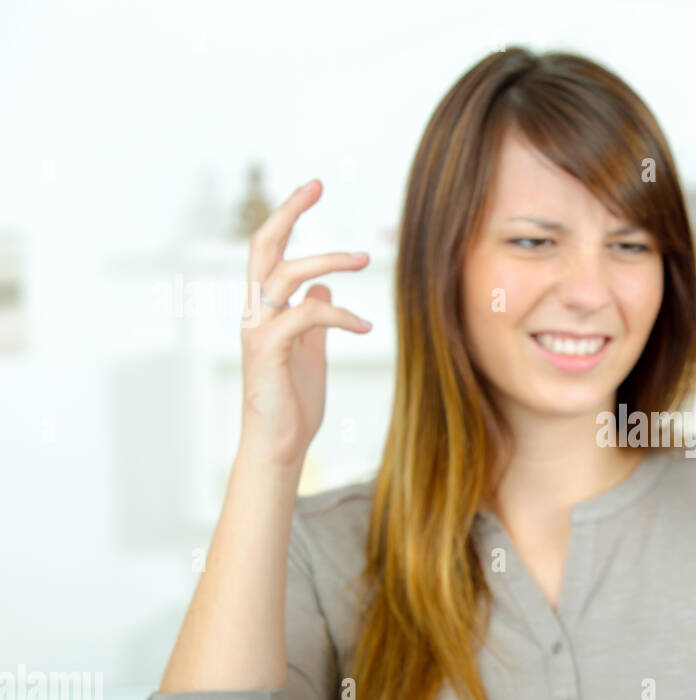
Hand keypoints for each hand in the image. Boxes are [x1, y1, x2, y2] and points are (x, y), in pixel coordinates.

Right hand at [238, 179, 372, 469]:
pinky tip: (365, 327)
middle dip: (288, 211)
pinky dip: (340, 315)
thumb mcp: (309, 350)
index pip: (269, 248)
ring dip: (327, 260)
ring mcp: (258, 330)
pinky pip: (306, 316)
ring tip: (365, 258)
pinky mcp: (268, 352)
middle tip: (317, 184)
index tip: (312, 187)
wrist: (279, 445)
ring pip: (286, 275)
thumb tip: (323, 287)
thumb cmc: (293, 401)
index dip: (288, 215)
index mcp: (264, 308)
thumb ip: (313, 316)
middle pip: (262, 245)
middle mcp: (255, 312)